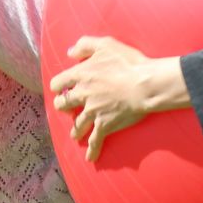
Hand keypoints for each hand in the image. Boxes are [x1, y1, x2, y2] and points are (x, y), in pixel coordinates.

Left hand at [48, 36, 190, 161]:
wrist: (145, 85)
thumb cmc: (129, 62)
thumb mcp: (106, 44)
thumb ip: (85, 45)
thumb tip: (70, 52)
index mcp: (81, 75)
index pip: (58, 83)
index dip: (58, 86)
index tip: (61, 89)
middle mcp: (83, 95)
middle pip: (62, 105)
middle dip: (64, 107)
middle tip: (68, 109)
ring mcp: (93, 111)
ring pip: (77, 125)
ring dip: (76, 129)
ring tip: (76, 134)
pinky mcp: (105, 124)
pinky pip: (95, 140)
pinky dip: (92, 150)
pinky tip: (90, 158)